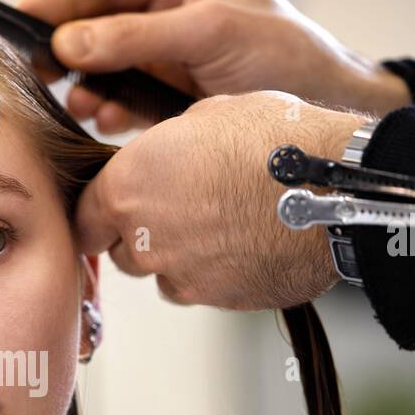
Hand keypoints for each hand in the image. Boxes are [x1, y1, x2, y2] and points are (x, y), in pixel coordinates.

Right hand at [16, 0, 410, 131]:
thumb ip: (139, 36)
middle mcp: (168, 14)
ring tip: (78, 106)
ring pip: (105, 70)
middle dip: (66, 50)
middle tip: (34, 73)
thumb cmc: (287, 57)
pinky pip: (122, 104)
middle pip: (97, 26)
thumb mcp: (213, 33)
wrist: (329, 111)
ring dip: (85, 88)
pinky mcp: (168, 102)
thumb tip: (69, 41)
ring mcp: (166, 60)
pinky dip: (106, 114)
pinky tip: (101, 123)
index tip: (20, 19)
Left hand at [74, 90, 369, 310]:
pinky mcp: (216, 299)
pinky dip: (213, 273)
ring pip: (161, 273)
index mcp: (127, 186)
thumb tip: (162, 157)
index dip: (98, 214)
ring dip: (177, 256)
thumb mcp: (206, 116)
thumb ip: (165, 149)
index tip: (111, 210)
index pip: (83, 218)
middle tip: (181, 207)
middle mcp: (143, 239)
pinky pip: (201, 288)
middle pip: (122, 250)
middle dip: (142, 234)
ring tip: (220, 225)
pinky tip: (243, 245)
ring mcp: (179, 275)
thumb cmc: (272, 139)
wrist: (332, 188)